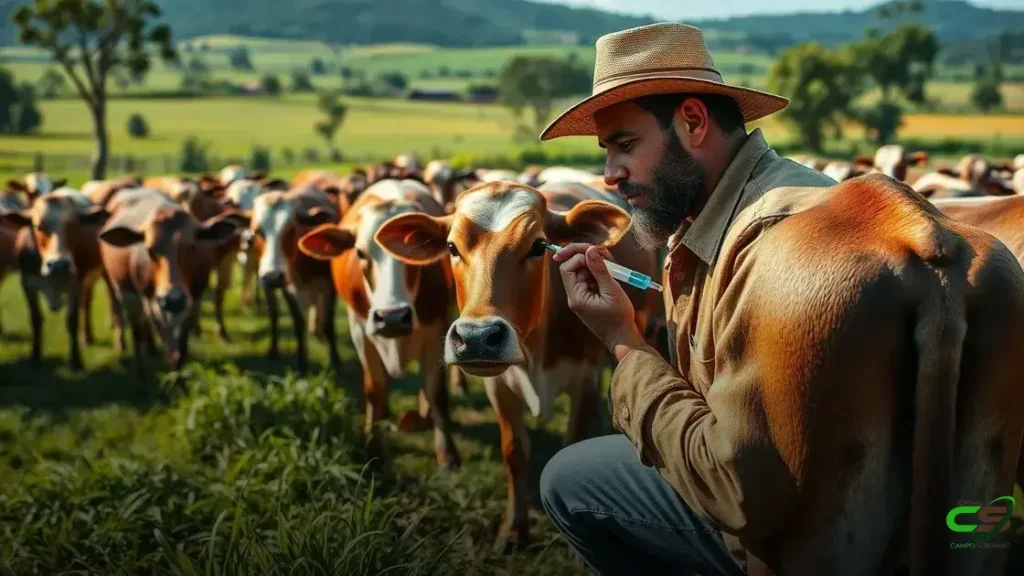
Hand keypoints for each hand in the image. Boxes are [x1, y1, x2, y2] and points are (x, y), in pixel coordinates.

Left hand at [553, 243, 645, 360]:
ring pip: (582, 271)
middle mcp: (574, 295)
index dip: (578, 257)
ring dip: (595, 263)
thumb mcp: (611, 290)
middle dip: (586, 256)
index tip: (596, 254)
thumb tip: (590, 249)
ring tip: (612, 263)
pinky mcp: (589, 297)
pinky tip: (611, 271)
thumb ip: (599, 269)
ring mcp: (581, 296)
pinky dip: (599, 272)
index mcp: (576, 296)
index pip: (567, 268)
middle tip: (604, 253)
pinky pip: (589, 279)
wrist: (623, 338)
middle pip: (572, 267)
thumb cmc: (618, 317)